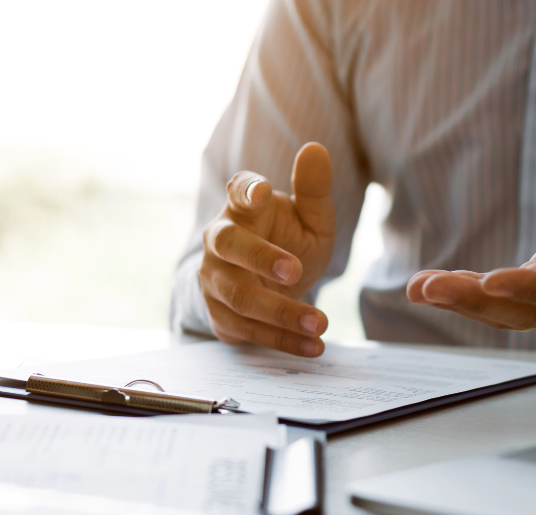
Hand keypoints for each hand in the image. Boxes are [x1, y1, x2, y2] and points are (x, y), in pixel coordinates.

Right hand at [199, 142, 335, 355]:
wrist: (269, 287)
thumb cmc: (288, 241)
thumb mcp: (309, 218)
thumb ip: (314, 189)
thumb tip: (315, 148)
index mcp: (241, 207)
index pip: (238, 191)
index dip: (248, 191)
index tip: (262, 192)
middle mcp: (219, 240)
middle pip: (228, 245)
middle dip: (260, 258)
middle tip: (295, 272)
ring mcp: (214, 280)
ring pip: (239, 296)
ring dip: (281, 312)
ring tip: (320, 322)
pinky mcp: (220, 316)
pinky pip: (248, 331)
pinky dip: (281, 340)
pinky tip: (312, 345)